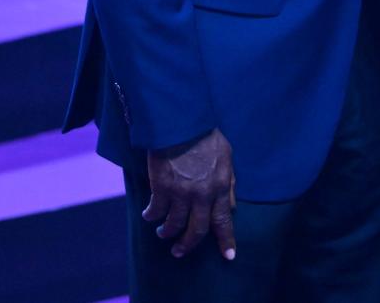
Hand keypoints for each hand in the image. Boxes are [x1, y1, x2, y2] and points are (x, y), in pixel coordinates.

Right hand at [142, 128, 236, 259]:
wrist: (181, 122)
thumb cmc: (205, 136)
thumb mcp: (226, 157)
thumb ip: (229, 182)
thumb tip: (231, 205)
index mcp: (221, 185)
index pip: (224, 220)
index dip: (226, 240)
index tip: (228, 256)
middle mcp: (203, 194)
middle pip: (197, 230)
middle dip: (188, 245)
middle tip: (180, 251)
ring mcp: (182, 193)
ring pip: (174, 225)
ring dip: (167, 233)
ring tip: (163, 233)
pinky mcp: (162, 188)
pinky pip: (155, 212)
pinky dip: (151, 216)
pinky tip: (148, 215)